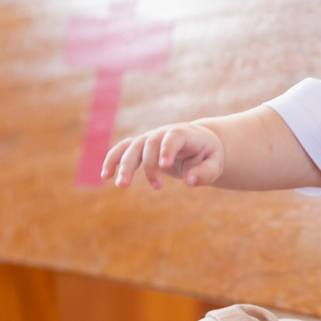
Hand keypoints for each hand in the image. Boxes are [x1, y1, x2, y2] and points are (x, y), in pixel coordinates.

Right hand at [101, 122, 223, 189]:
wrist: (198, 144)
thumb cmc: (208, 155)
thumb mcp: (215, 164)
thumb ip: (206, 173)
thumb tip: (190, 182)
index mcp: (185, 134)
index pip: (174, 137)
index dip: (167, 149)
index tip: (165, 166)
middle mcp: (164, 133)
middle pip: (150, 143)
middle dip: (149, 165)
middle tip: (156, 187)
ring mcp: (150, 138)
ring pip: (132, 146)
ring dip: (124, 164)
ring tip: (121, 185)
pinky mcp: (141, 147)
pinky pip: (123, 149)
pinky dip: (113, 160)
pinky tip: (105, 175)